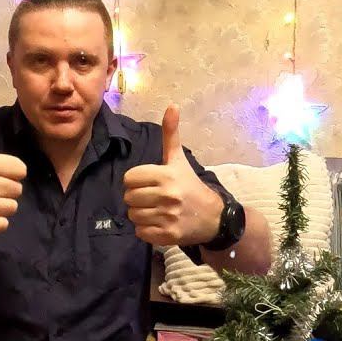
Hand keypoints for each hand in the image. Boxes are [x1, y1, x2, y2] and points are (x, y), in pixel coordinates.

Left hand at [123, 104, 223, 246]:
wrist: (213, 217)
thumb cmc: (190, 185)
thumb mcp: (179, 160)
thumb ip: (171, 135)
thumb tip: (171, 105)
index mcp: (166, 175)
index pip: (129, 178)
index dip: (135, 181)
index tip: (147, 183)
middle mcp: (167, 195)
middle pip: (129, 197)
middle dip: (136, 198)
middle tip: (151, 198)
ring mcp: (168, 216)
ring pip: (133, 215)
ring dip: (140, 214)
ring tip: (155, 210)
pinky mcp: (168, 235)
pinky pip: (140, 232)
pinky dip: (146, 230)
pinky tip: (158, 222)